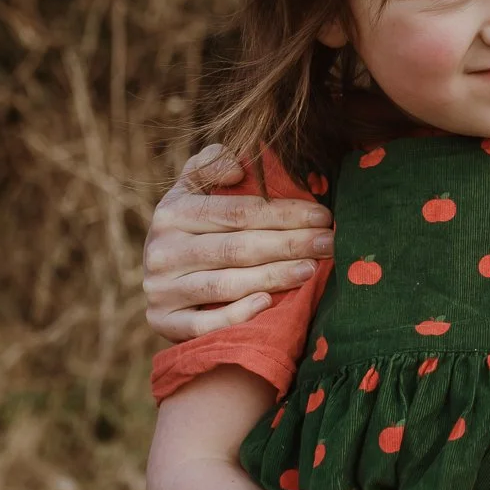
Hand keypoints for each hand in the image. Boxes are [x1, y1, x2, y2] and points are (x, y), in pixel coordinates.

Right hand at [143, 145, 331, 341]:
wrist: (162, 276)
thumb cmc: (195, 227)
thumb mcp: (195, 188)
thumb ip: (211, 165)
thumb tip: (237, 167)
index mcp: (171, 213)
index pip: (237, 213)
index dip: (284, 214)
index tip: (323, 216)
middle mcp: (161, 252)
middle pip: (237, 248)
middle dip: (289, 244)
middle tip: (329, 243)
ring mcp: (160, 290)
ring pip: (225, 285)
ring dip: (273, 277)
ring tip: (311, 269)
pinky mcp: (163, 322)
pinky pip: (202, 323)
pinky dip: (236, 314)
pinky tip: (267, 304)